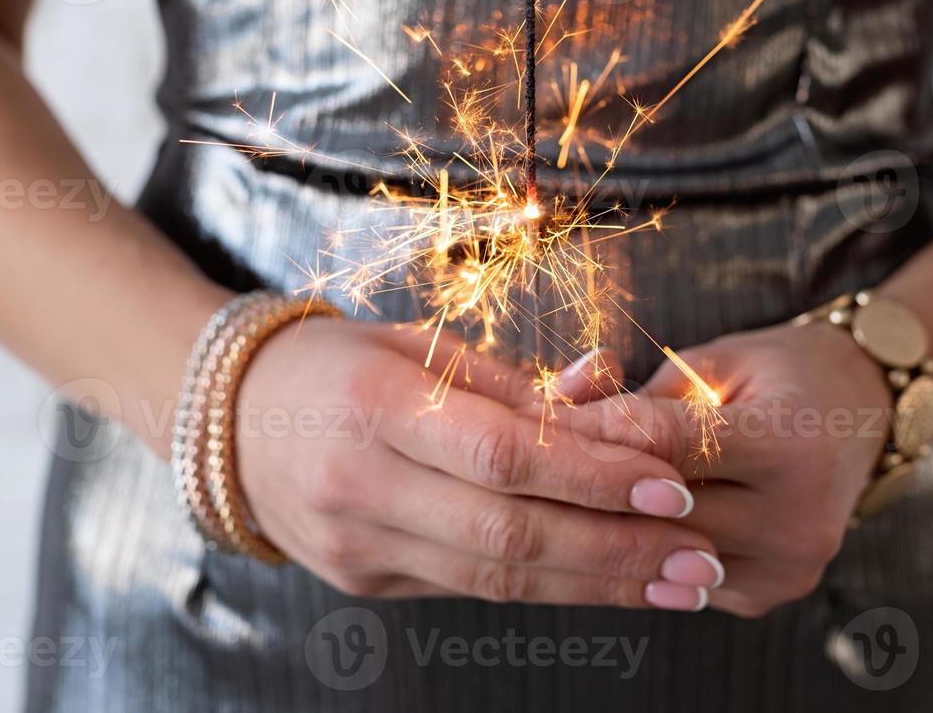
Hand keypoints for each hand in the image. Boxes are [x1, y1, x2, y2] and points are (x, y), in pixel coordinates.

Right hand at [234, 317, 726, 608]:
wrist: (232, 422)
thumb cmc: (339, 364)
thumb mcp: (417, 344)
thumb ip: (513, 383)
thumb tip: (611, 397)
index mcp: (373, 407)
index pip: (502, 455)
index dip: (592, 476)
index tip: (673, 488)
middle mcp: (360, 486)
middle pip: (510, 533)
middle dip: (617, 550)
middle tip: (700, 557)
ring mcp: (357, 546)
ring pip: (498, 578)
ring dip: (599, 584)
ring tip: (679, 585)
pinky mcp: (364, 581)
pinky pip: (471, 588)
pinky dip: (549, 588)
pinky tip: (609, 582)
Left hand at [565, 321, 890, 616]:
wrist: (858, 414)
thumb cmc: (776, 374)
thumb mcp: (714, 362)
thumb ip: (643, 397)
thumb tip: (554, 416)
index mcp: (790, 446)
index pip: (668, 444)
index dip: (597, 431)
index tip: (540, 420)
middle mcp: (797, 519)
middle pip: (658, 513)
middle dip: (588, 486)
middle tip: (529, 463)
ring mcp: (787, 567)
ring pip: (661, 555)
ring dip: (608, 524)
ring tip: (561, 491)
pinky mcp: (769, 593)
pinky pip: (680, 578)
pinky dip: (643, 548)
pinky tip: (612, 519)